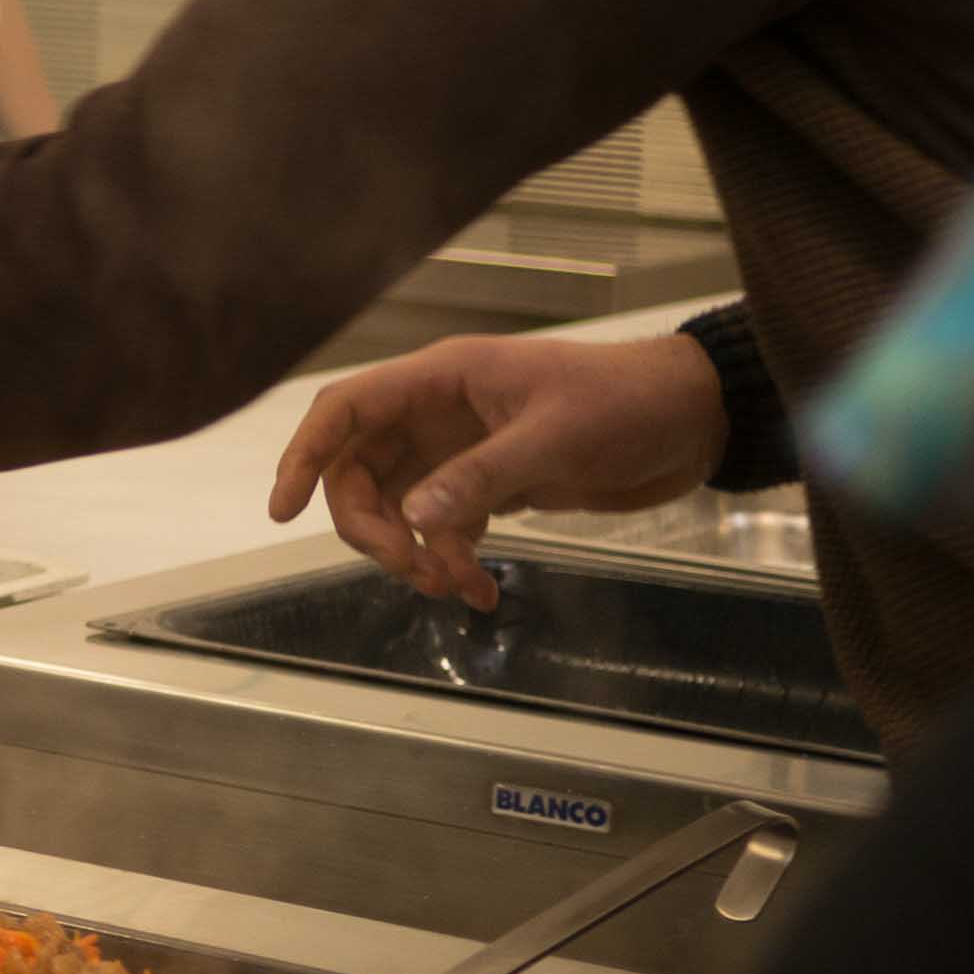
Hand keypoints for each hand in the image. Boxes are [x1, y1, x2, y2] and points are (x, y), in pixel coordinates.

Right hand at [269, 332, 727, 610]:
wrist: (693, 420)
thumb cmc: (626, 404)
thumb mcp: (554, 438)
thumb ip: (480, 478)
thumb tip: (416, 521)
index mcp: (441, 380)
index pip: (345, 410)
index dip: (303, 454)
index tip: (281, 508)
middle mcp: (437, 414)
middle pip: (359, 473)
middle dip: (372, 529)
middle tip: (411, 569)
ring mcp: (460, 452)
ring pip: (398, 508)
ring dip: (414, 554)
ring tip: (457, 587)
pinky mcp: (489, 486)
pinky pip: (443, 529)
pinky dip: (452, 563)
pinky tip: (481, 593)